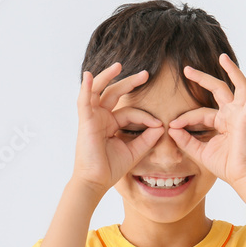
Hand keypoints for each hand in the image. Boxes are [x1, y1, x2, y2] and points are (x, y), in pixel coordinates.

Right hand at [72, 63, 163, 193]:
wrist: (97, 181)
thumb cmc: (111, 167)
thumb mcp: (135, 150)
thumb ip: (147, 137)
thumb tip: (161, 125)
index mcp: (111, 124)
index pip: (130, 112)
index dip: (146, 117)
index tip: (158, 125)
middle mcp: (101, 118)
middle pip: (115, 94)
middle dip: (130, 82)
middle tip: (146, 74)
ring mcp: (92, 118)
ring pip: (99, 91)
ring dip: (108, 77)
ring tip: (119, 65)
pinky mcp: (85, 121)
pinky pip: (84, 101)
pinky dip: (86, 88)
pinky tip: (89, 76)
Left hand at [167, 54, 245, 187]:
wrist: (240, 176)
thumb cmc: (225, 165)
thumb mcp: (200, 151)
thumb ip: (185, 139)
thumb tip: (171, 128)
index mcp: (221, 121)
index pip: (200, 112)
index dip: (185, 118)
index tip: (172, 125)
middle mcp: (232, 114)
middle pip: (217, 90)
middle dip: (202, 78)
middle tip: (186, 69)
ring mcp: (241, 114)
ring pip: (237, 87)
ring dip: (232, 71)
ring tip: (223, 57)